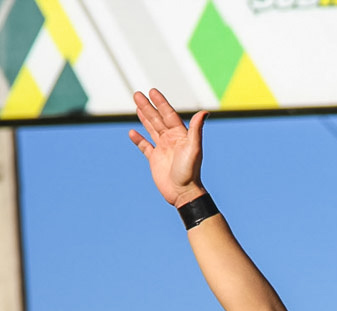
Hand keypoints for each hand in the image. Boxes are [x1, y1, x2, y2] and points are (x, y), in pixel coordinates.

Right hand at [129, 89, 207, 206]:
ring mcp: (163, 149)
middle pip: (157, 119)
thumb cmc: (190, 171)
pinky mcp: (155, 160)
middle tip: (137, 94)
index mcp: (181, 136)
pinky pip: (145, 146)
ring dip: (144, 117)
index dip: (161, 103)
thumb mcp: (194, 149)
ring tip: (136, 105)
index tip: (152, 92)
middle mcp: (172, 140)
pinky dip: (139, 139)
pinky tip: (132, 132)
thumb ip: (196, 130)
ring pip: (151, 129)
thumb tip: (204, 112)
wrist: (183, 192)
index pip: (169, 115)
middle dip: (148, 107)